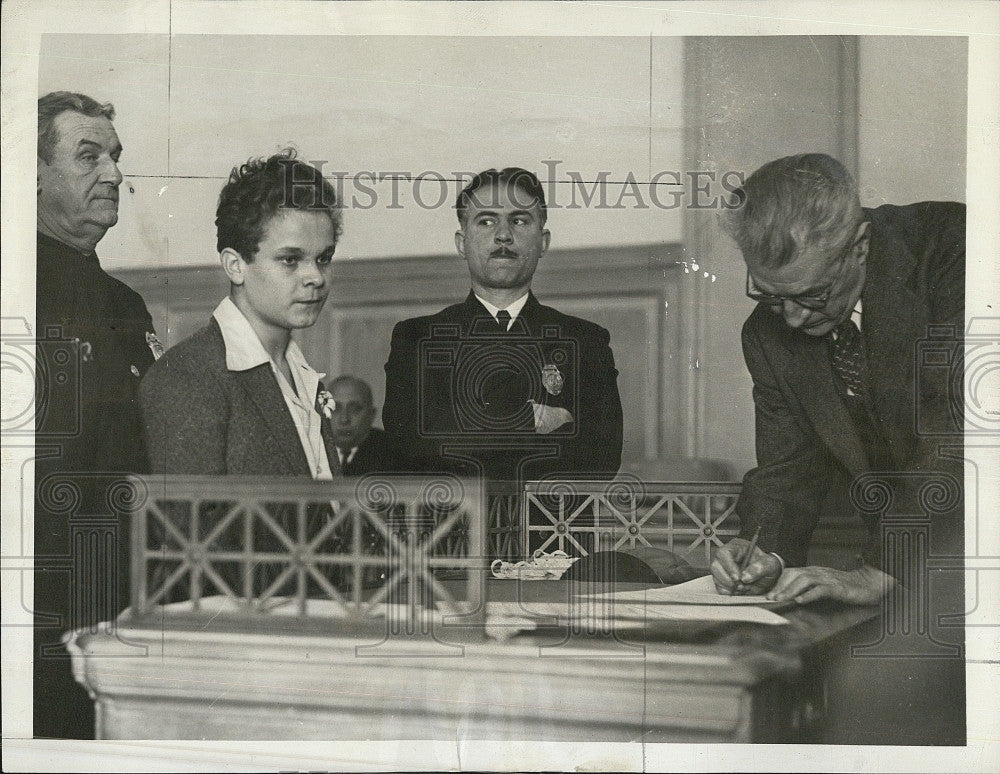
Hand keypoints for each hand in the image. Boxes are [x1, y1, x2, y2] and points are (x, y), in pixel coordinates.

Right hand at [711, 538, 781, 595]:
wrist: (768, 576)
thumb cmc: (767, 565)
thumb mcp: (769, 565)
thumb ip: (759, 568)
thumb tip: (745, 576)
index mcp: (736, 547)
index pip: (724, 553)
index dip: (728, 566)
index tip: (737, 578)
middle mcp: (726, 556)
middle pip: (715, 566)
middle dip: (728, 579)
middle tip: (741, 585)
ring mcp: (723, 568)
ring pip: (715, 577)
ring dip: (730, 587)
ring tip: (743, 587)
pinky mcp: (722, 579)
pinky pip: (719, 587)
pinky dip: (728, 592)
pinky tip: (739, 589)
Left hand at [766, 565, 894, 604]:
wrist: (869, 584)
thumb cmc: (845, 587)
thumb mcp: (824, 586)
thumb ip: (809, 589)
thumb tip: (791, 598)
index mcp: (814, 571)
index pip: (791, 572)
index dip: (778, 582)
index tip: (767, 593)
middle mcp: (818, 572)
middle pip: (794, 574)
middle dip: (780, 586)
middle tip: (769, 598)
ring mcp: (828, 579)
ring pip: (804, 580)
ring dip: (790, 590)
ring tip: (780, 599)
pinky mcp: (837, 587)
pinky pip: (821, 590)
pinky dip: (809, 595)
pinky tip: (800, 601)